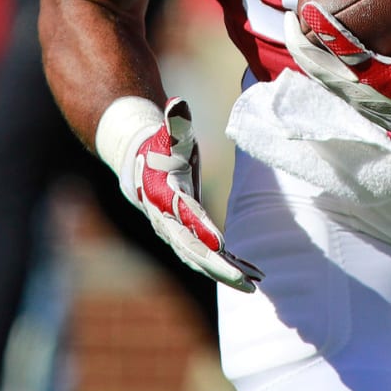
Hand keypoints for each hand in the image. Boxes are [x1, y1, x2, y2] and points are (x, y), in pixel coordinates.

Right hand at [133, 99, 263, 291]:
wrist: (137, 160)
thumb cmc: (159, 144)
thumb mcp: (167, 133)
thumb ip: (174, 123)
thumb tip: (176, 104)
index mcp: (165, 197)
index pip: (185, 217)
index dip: (202, 232)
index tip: (221, 246)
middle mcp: (167, 221)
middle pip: (194, 248)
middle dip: (219, 266)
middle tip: (246, 281)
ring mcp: (175, 231)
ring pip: (200, 259)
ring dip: (226, 273)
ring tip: (253, 286)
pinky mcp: (186, 232)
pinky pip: (206, 254)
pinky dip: (227, 264)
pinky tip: (251, 274)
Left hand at [287, 0, 390, 150]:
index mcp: (374, 77)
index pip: (341, 48)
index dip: (322, 27)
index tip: (307, 6)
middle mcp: (356, 89)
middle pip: (312, 65)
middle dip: (296, 40)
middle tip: (290, 16)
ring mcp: (353, 98)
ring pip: (315, 74)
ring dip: (302, 52)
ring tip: (296, 31)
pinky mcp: (356, 102)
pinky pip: (325, 79)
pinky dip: (315, 62)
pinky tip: (319, 51)